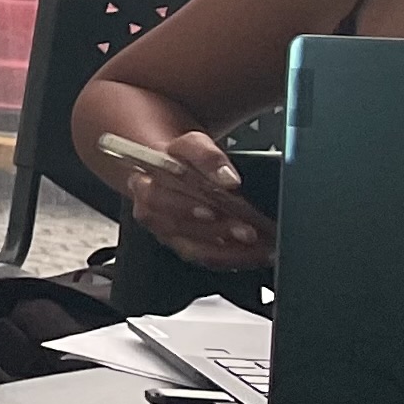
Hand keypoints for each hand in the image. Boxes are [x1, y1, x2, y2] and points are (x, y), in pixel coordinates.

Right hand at [122, 129, 274, 269]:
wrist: (172, 173)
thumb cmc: (181, 161)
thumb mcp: (192, 145)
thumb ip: (207, 156)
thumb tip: (227, 178)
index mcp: (143, 184)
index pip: (158, 195)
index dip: (186, 204)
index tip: (217, 208)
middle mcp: (150, 212)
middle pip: (177, 225)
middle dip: (215, 229)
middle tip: (248, 231)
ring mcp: (166, 233)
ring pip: (192, 247)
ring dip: (228, 248)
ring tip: (259, 245)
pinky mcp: (183, 247)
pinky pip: (206, 258)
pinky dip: (233, 257)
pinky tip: (255, 253)